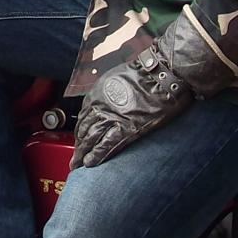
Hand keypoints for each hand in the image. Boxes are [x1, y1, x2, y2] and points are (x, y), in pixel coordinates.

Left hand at [72, 20, 233, 167]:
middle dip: (79, 145)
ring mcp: (111, 118)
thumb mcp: (116, 78)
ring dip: (83, 153)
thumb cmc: (145, 73)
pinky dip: (97, 156)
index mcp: (96, 94)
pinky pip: (106, 145)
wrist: (161, 75)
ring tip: (79, 164)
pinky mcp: (126, 129)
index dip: (80, 130)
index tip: (79, 138)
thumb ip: (107, 92)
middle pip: (83, 130)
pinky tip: (91, 164)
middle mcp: (99, 106)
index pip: (82, 117)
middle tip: (75, 157)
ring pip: (91, 139)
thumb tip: (105, 102)